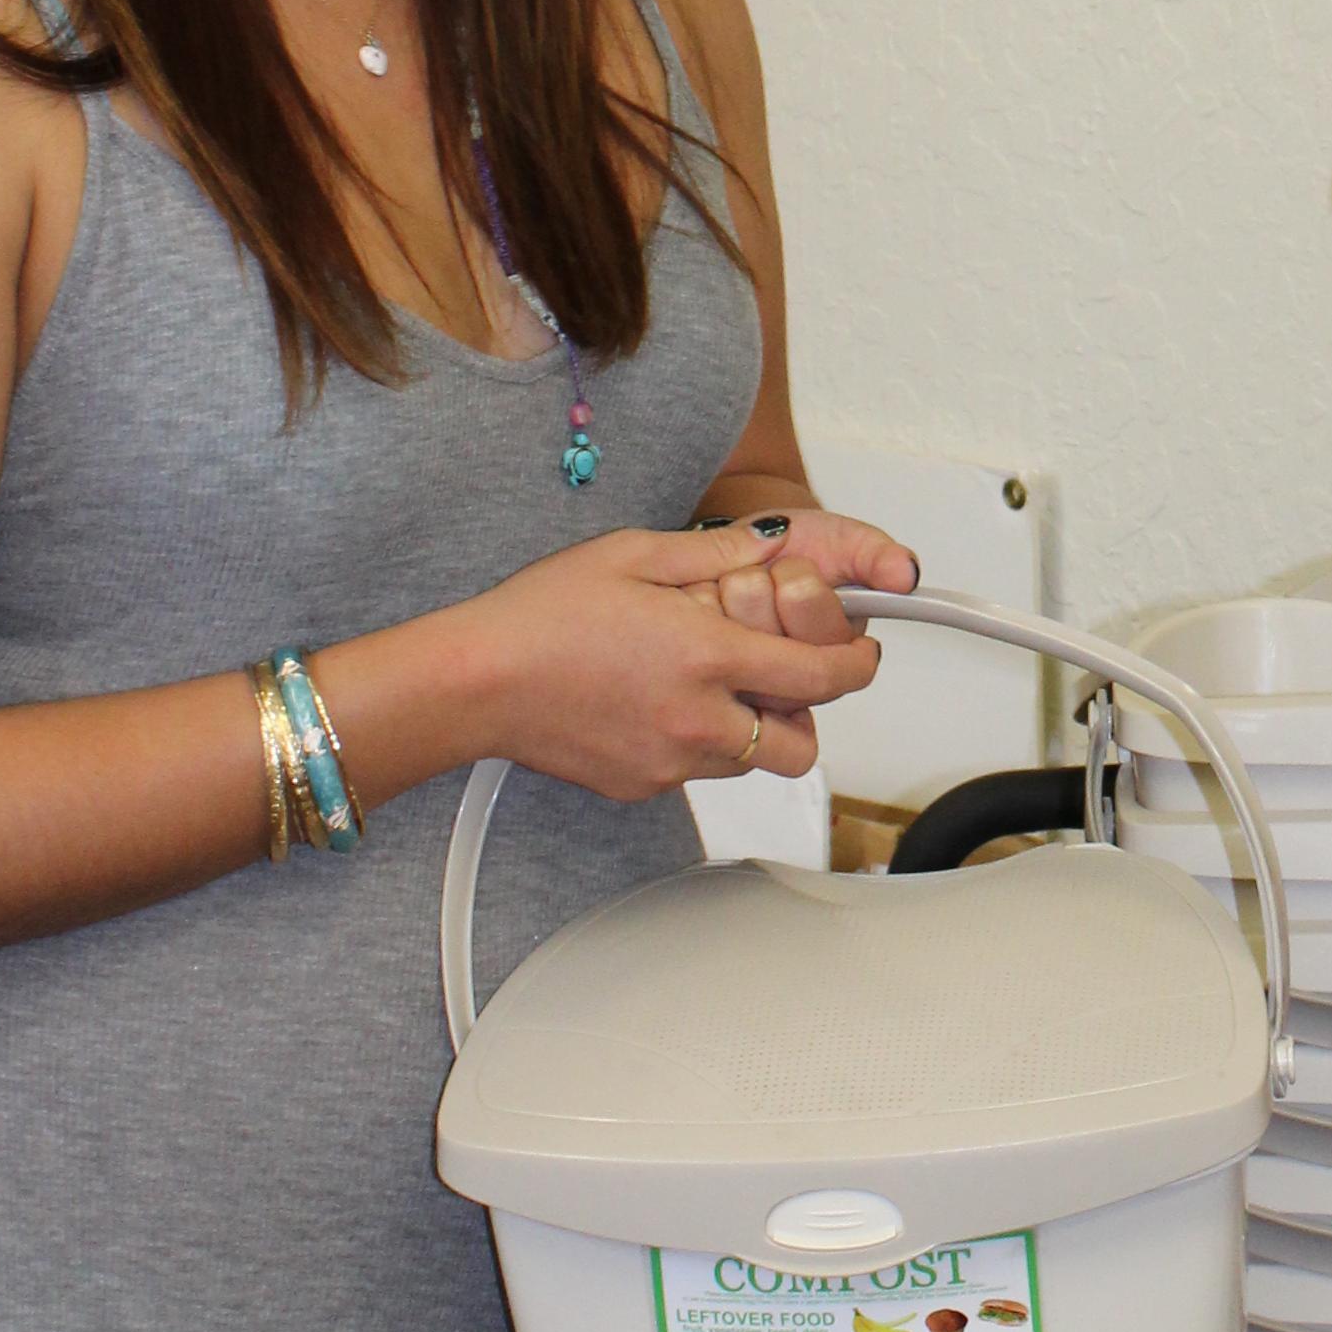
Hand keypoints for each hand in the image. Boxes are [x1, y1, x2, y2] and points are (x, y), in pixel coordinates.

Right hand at [456, 523, 887, 798]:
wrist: (472, 682)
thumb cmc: (538, 617)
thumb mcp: (633, 553)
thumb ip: (715, 553)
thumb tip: (774, 545)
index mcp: (707, 655)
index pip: (821, 677)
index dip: (855, 664)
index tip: (858, 652)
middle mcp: (698, 718)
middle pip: (801, 744)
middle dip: (806, 713)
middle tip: (785, 676)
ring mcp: (670, 761)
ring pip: (749, 762)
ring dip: (751, 729)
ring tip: (712, 685)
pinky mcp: (640, 785)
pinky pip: (696, 773)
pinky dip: (698, 745)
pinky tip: (660, 704)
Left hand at [695, 505, 918, 667]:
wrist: (739, 548)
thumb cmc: (790, 551)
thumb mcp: (841, 543)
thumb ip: (875, 556)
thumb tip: (905, 574)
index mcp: (835, 662)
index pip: (824, 640)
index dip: (807, 597)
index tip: (799, 576)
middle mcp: (791, 686)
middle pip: (774, 636)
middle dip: (771, 585)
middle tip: (774, 577)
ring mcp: (743, 684)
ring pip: (733, 628)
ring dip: (732, 588)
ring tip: (741, 585)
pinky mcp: (699, 671)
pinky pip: (695, 623)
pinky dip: (698, 592)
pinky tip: (708, 595)